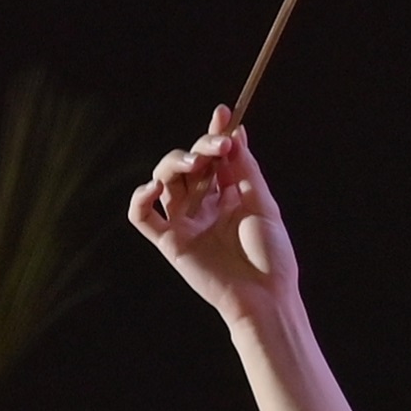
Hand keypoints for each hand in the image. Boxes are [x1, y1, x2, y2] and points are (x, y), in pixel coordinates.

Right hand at [128, 107, 294, 325]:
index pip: (213, 156)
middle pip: (187, 163)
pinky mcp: (169, 242)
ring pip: (163, 180)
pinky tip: (154, 186)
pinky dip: (140, 198)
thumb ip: (245, 167)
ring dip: (173, 163)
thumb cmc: (271, 253)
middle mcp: (203, 205)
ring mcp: (184, 222)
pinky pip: (142, 217)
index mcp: (228, 195)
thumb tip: (236, 130)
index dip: (214, 134)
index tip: (222, 114)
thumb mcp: (262, 202)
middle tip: (218, 148)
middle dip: (199, 147)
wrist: (265, 295)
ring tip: (195, 164)